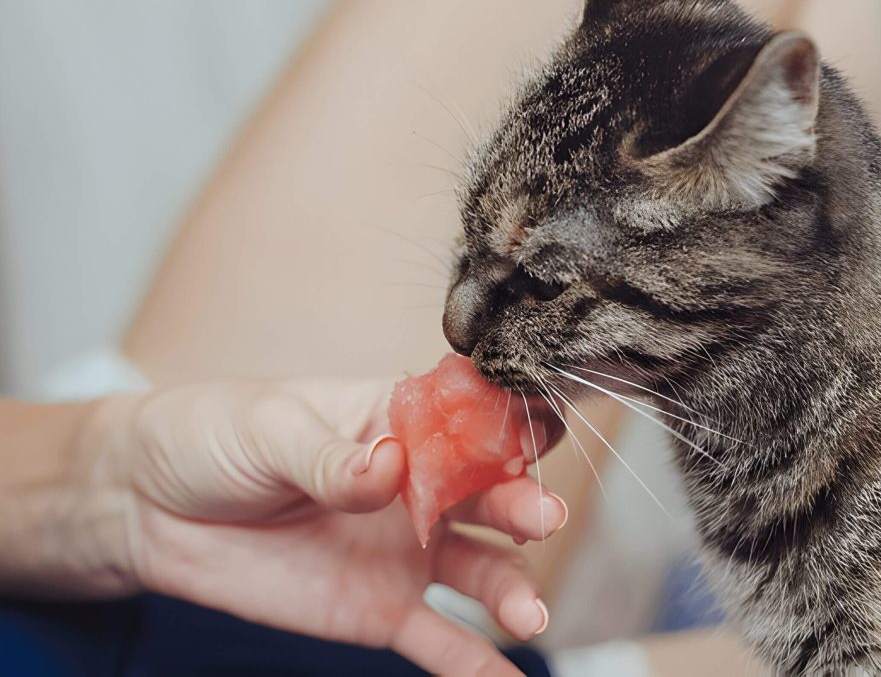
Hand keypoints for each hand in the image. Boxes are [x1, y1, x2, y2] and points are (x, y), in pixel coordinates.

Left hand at [89, 378, 566, 675]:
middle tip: (540, 516)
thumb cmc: (212, 439)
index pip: (473, 417)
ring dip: (512, 589)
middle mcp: (419, 485)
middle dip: (522, 503)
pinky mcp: (381, 608)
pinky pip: (440, 639)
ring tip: (526, 614)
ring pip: (482, 569)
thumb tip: (389, 466)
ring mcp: (405, 549)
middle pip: (491, 493)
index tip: (537, 432)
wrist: (151, 508)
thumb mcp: (268, 430)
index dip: (510, 423)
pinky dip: (476, 665)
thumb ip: (332, 456)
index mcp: (398, 421)